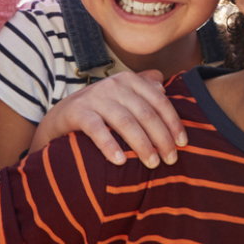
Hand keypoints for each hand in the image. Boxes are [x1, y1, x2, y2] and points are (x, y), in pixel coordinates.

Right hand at [30, 70, 186, 167]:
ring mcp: (95, 97)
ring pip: (126, 122)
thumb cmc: (100, 109)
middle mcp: (114, 85)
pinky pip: (97, 130)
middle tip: (170, 160)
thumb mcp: (122, 96)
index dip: (173, 123)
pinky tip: (120, 161)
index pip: (159, 102)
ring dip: (142, 145)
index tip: (183, 144)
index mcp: (130, 80)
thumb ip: (143, 88)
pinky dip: (110, 146)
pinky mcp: (77, 112)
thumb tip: (164, 88)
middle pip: (146, 114)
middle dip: (162, 138)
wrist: (60, 116)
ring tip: (152, 164)